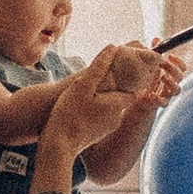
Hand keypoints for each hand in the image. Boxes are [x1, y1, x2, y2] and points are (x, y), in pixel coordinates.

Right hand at [33, 45, 141, 187]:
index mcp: (117, 104)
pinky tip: (82, 105)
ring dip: (104, 97)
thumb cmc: (69, 115)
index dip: (130, 75)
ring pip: (110, 106)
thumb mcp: (82, 85)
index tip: (124, 65)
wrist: (58, 146)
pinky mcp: (97, 135)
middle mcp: (117, 118)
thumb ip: (99, 66)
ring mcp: (107, 128)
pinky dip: (96, 108)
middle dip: (114, 85)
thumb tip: (113, 47)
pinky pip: (101, 116)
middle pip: (121, 96)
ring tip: (89, 89)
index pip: (134, 86)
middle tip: (104, 73)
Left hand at [106, 41, 178, 107]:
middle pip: (180, 76)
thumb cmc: (144, 82)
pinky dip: (160, 99)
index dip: (179, 61)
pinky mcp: (158, 104)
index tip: (170, 56)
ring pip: (177, 90)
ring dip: (171, 82)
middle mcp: (170, 84)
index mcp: (169, 74)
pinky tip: (152, 94)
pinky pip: (164, 103)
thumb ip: (153, 53)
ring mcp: (166, 95)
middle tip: (163, 64)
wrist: (137, 102)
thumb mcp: (147, 66)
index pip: (182, 67)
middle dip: (173, 68)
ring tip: (162, 77)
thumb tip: (156, 38)